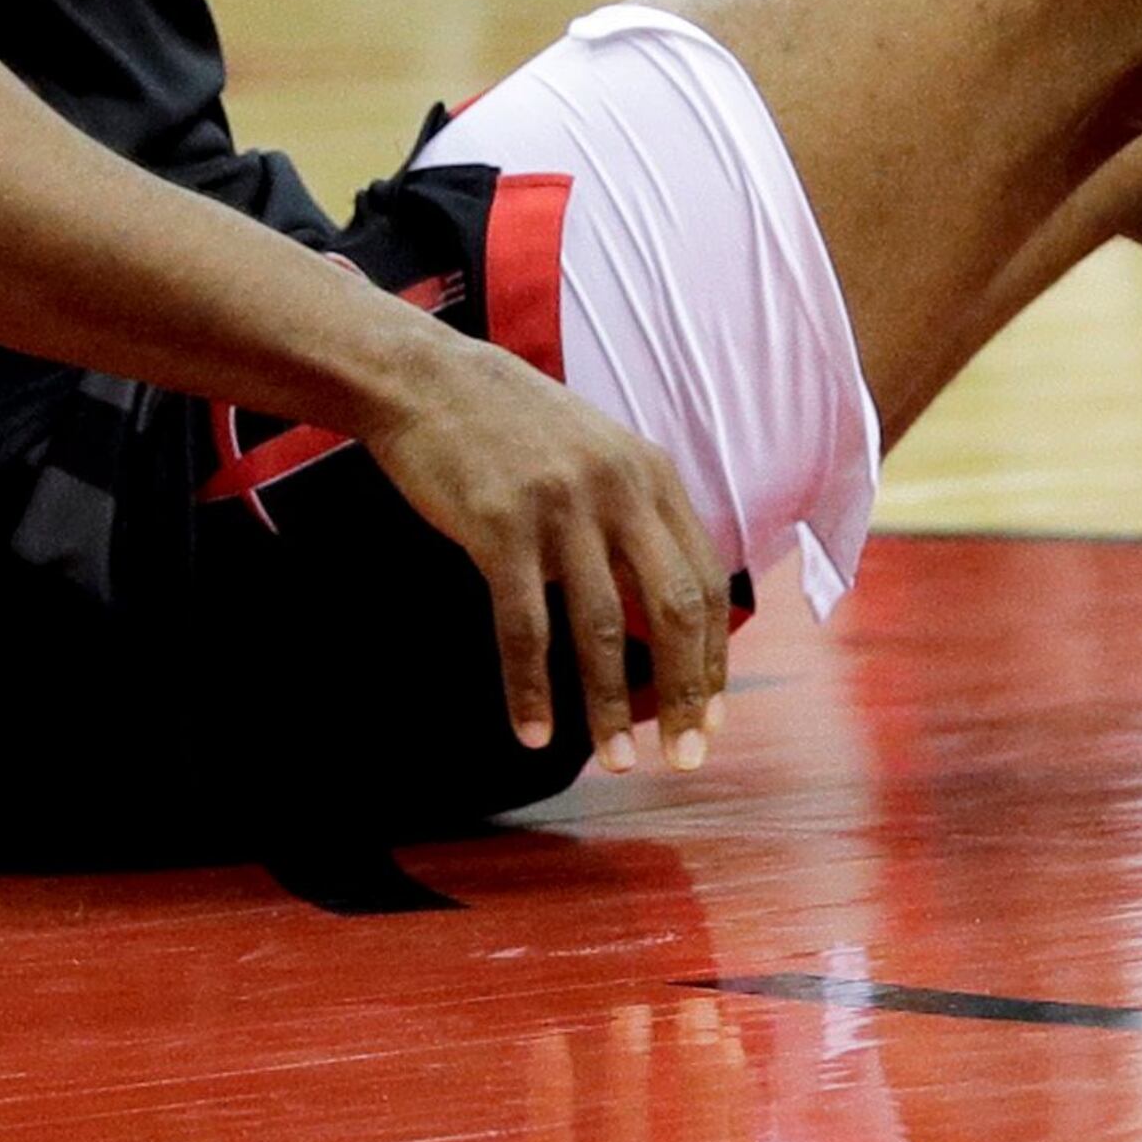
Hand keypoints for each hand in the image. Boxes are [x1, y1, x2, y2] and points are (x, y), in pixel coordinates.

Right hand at [365, 335, 733, 775]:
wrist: (428, 379)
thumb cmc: (514, 428)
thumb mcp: (599, 453)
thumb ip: (638, 517)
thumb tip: (668, 608)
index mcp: (652, 475)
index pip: (705, 581)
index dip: (713, 656)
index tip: (712, 716)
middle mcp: (618, 490)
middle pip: (674, 610)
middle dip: (685, 694)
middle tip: (685, 757)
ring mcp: (560, 508)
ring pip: (601, 629)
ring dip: (609, 707)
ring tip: (616, 762)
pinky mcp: (499, 528)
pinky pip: (524, 628)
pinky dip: (530, 688)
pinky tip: (535, 732)